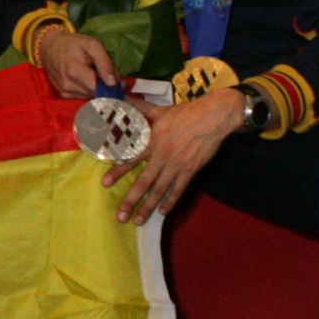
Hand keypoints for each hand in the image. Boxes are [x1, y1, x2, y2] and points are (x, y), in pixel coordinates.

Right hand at [35, 25, 115, 100]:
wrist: (49, 46)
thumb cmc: (73, 44)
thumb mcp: (93, 45)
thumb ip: (105, 63)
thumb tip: (114, 83)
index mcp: (76, 72)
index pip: (100, 90)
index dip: (113, 88)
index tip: (121, 83)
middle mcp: (68, 86)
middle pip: (97, 94)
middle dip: (106, 88)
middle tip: (111, 76)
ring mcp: (65, 92)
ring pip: (91, 97)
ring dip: (98, 90)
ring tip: (97, 76)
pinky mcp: (63, 94)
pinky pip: (83, 97)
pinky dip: (89, 90)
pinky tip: (88, 80)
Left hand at [106, 87, 244, 224]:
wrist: (212, 117)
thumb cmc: (185, 113)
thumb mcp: (160, 110)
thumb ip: (140, 109)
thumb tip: (123, 97)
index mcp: (152, 141)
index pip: (130, 159)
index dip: (117, 171)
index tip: (105, 183)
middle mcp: (161, 156)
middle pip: (143, 182)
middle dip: (131, 200)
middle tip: (120, 216)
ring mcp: (176, 165)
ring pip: (159, 190)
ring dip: (148, 207)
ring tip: (138, 220)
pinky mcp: (190, 171)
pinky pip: (178, 190)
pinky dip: (170, 202)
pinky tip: (163, 212)